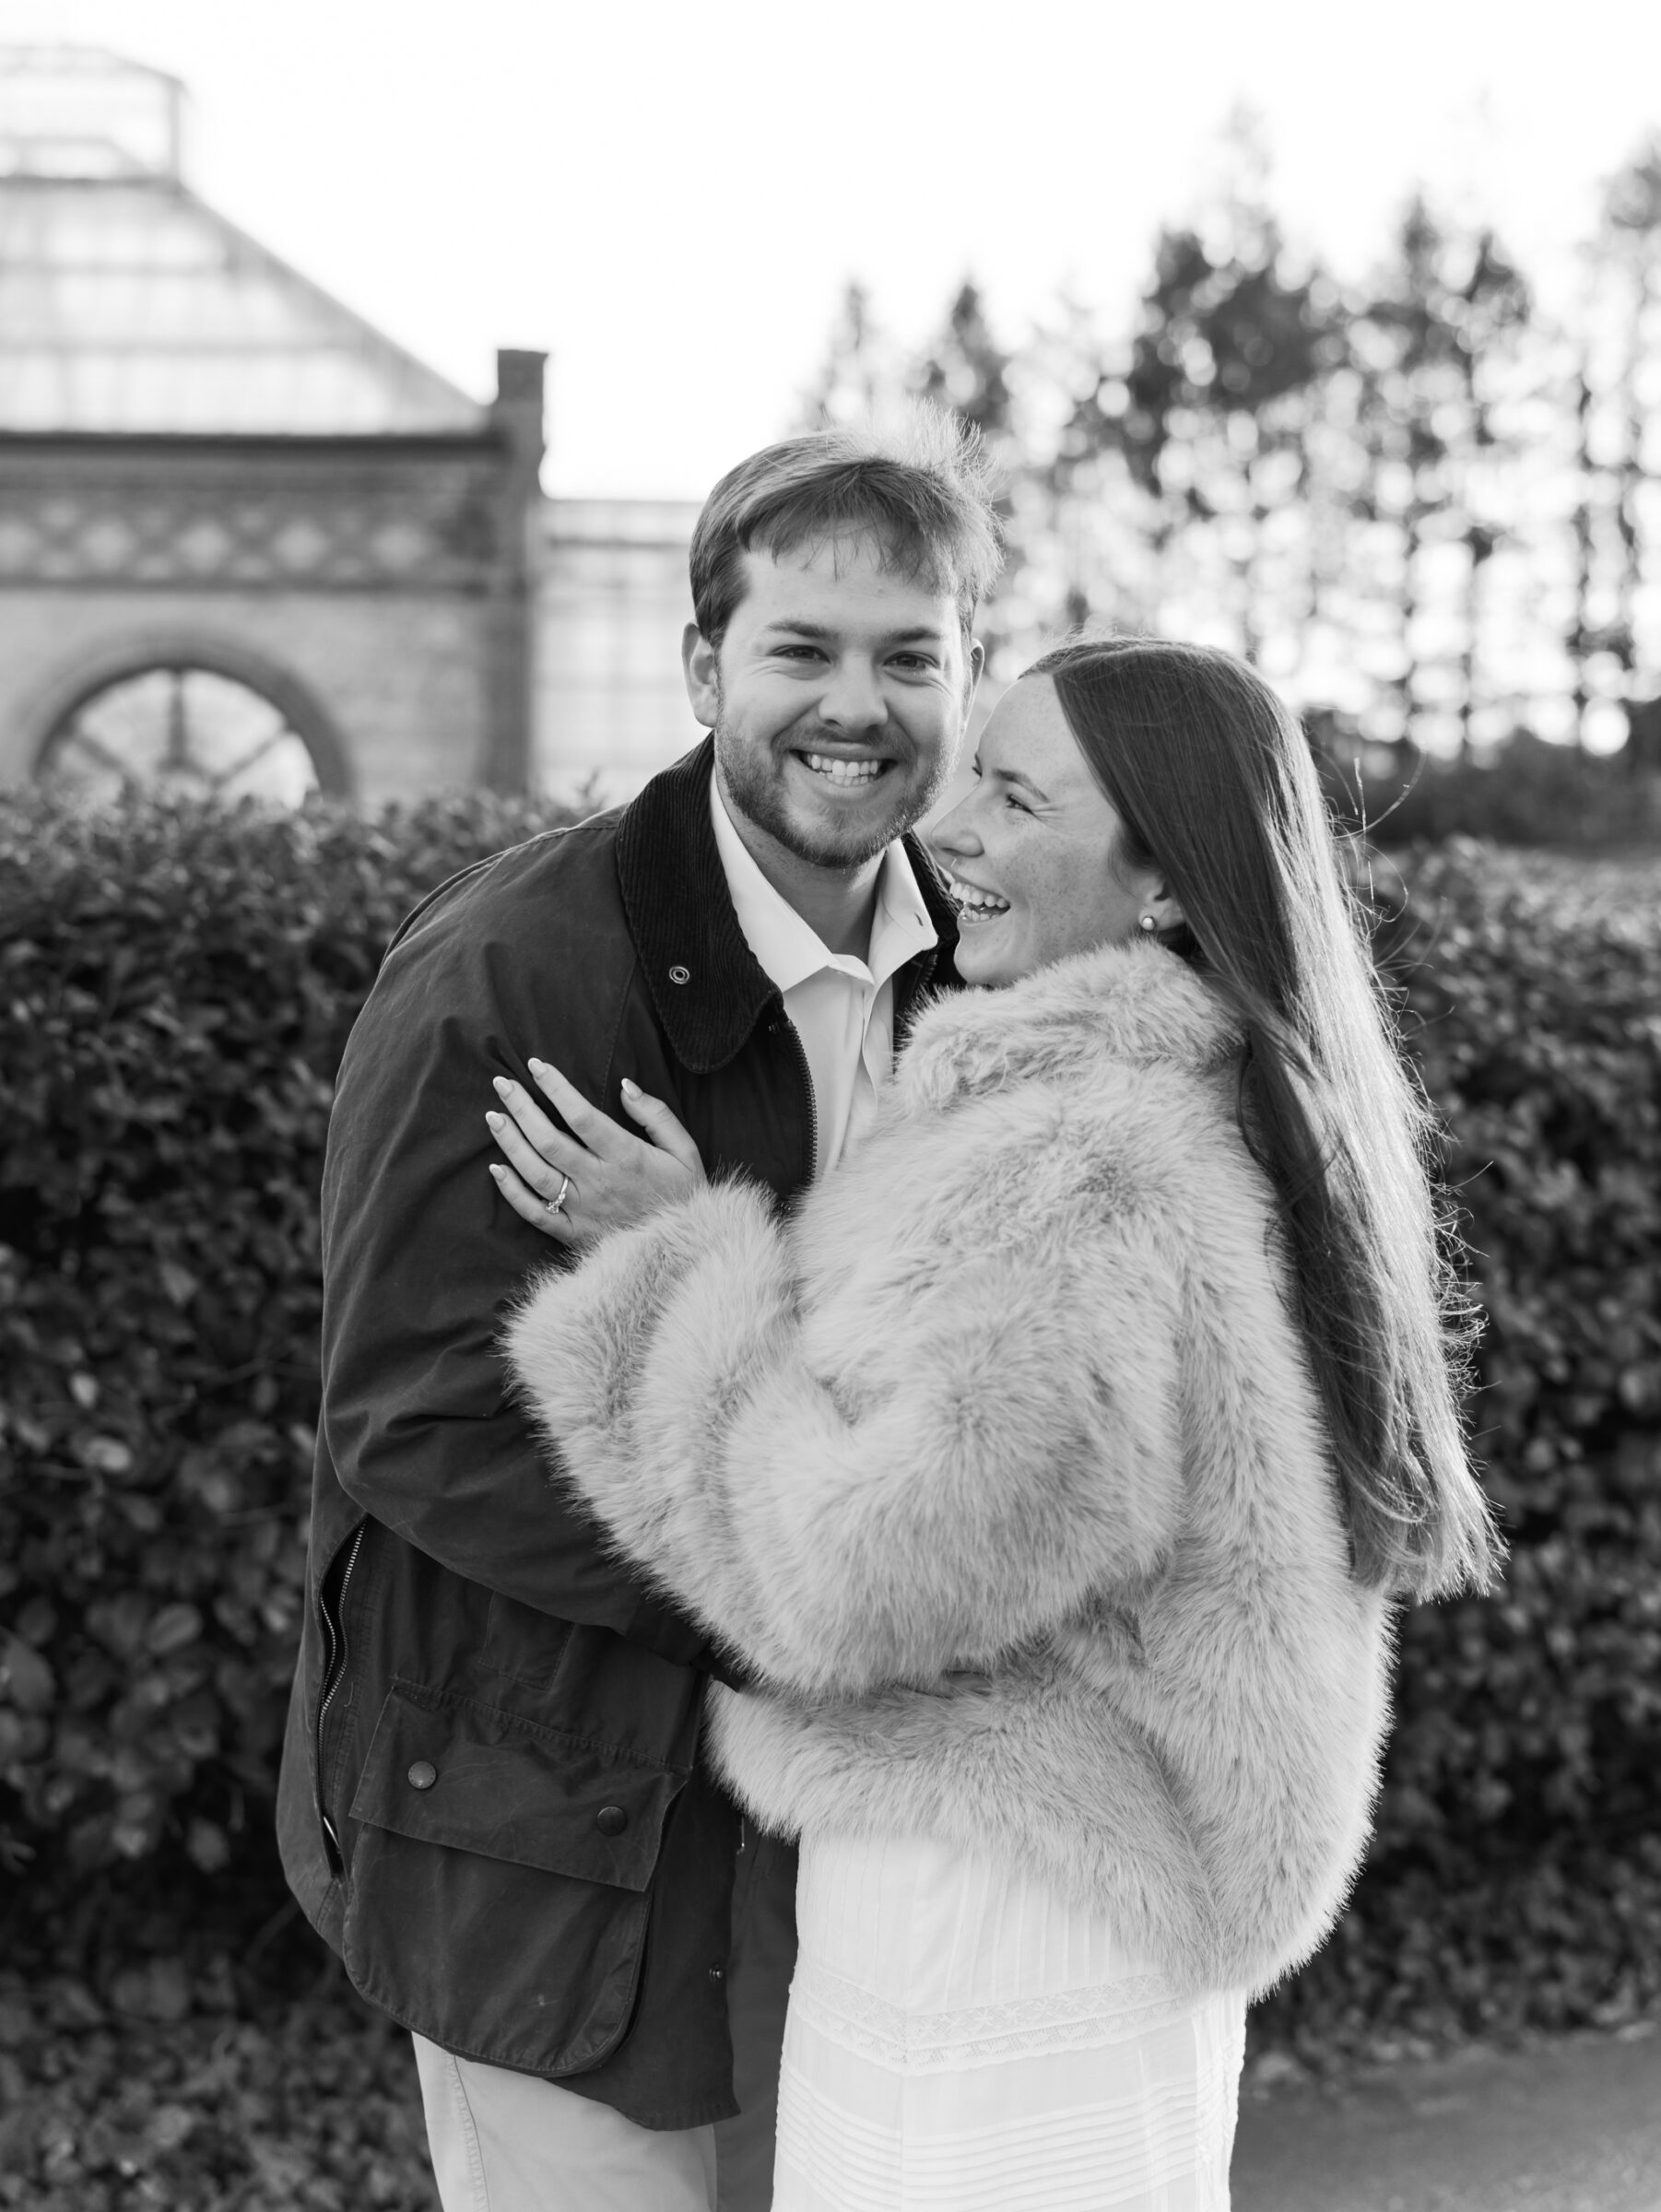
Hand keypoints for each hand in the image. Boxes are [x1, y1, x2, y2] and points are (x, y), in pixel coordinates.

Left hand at [487, 1059, 704, 1249]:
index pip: (581, 1115)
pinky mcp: (573, 1234)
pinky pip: (535, 1213)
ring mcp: (583, 1210)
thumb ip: (656, 1115)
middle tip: (502, 1084)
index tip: (536, 1066)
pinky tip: (497, 1169)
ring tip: (494, 1117)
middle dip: (521, 1108)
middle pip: (549, 1141)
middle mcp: (599, 1182)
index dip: (555, 1088)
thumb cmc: (683, 1194)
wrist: (682, 1249)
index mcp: (626, 1157)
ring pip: (536, 1173)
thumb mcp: (685, 1150)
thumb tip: (625, 1086)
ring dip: (510, 1143)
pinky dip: (512, 1192)